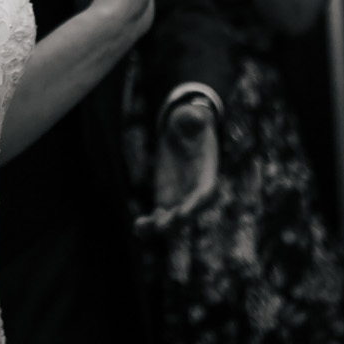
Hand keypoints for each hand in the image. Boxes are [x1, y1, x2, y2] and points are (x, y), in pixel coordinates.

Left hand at [136, 98, 220, 238]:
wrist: (185, 133)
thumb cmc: (191, 123)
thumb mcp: (192, 117)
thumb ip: (193, 118)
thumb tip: (195, 115)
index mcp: (206, 171)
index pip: (206, 190)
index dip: (199, 199)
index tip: (188, 209)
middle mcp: (195, 189)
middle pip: (190, 209)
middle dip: (179, 218)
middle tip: (165, 224)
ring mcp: (181, 197)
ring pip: (173, 219)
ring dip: (160, 225)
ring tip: (140, 228)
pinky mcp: (166, 199)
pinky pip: (159, 216)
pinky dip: (149, 224)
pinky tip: (137, 228)